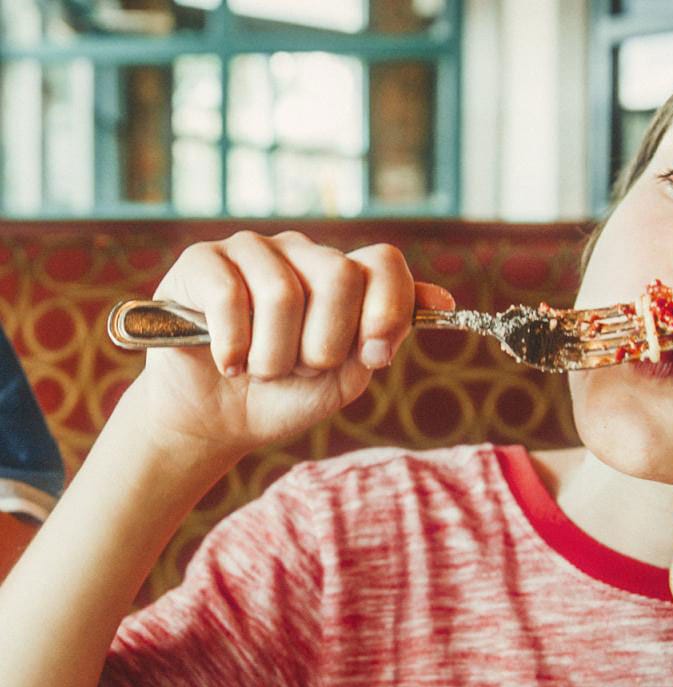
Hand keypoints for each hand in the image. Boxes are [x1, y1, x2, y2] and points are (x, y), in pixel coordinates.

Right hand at [129, 230, 452, 458]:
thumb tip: (442, 301)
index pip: (384, 263)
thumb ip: (385, 335)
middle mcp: (301, 253)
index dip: (387, 309)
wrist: (217, 421)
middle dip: (324, 345)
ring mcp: (252, 250)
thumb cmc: (286, 394)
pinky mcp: (202, 261)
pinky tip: (227, 363)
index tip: (373, 355)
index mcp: (343, 276)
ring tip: (260, 369)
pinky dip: (232, 347)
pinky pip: (229, 297)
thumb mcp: (347, 374)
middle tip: (301, 369)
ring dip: (274, 356)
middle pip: (339, 276)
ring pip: (283, 293)